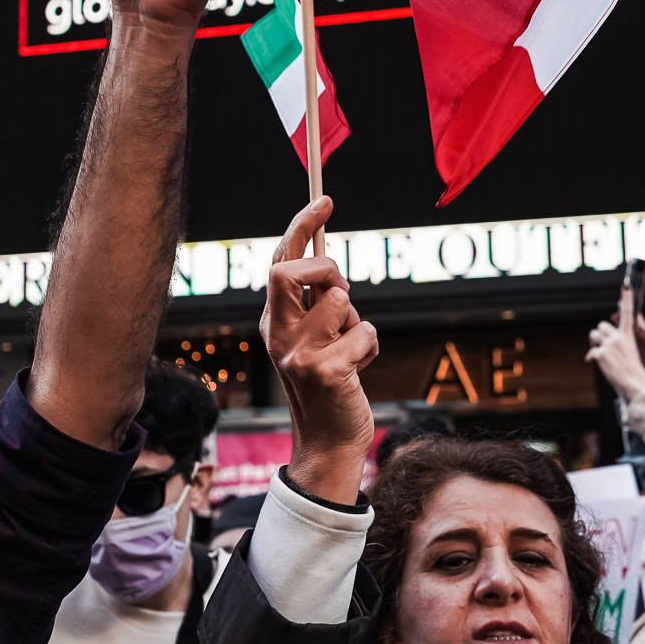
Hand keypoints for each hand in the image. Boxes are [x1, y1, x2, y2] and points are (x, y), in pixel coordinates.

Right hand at [260, 197, 378, 504]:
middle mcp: (278, 335)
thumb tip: (328, 265)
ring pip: (340, 301)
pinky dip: (370, 348)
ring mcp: (298, 354)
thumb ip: (315, 306)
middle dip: (326, 270)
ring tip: (350, 349)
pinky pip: (365, 333)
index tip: (325, 200)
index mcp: (274, 322)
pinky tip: (357, 372)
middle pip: (291, 271)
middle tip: (341, 293)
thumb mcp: (314, 341)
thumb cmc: (328, 385)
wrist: (328, 443)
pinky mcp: (325, 371)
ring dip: (357, 321)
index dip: (301, 225)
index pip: (278, 262)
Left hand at [586, 286, 644, 401]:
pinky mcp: (600, 353)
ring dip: (595, 342)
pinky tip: (595, 362)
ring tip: (600, 352)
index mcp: (628, 335)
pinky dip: (591, 357)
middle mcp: (618, 337)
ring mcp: (609, 345)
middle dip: (600, 333)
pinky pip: (591, 352)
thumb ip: (618, 342)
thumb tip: (603, 338)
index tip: (626, 287)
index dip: (627, 299)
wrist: (633, 384)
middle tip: (602, 343)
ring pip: (594, 335)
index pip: (628, 314)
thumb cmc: (631, 369)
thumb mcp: (628, 351)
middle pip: (602, 326)